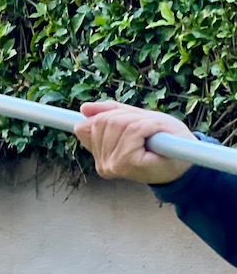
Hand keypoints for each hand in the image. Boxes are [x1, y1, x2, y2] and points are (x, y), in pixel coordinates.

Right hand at [73, 100, 195, 184]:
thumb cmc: (164, 141)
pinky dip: (150, 125)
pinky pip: (133, 130)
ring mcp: (111, 165)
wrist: (188, 164)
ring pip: (117, 123)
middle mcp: (101, 163)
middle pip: (103, 121)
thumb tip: (84, 108)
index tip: (114, 116)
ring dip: (142, 120)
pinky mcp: (125, 163)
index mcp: (100, 155)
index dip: (103, 116)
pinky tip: (158, 135)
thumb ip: (112, 113)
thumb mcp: (137, 121)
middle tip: (148, 127)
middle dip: (129, 116)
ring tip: (154, 132)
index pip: (85, 126)